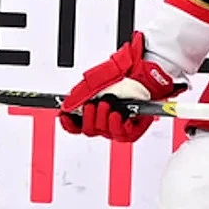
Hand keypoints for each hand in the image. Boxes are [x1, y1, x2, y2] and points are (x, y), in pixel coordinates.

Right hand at [59, 32, 183, 142]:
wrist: (143, 73)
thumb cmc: (123, 75)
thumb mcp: (95, 83)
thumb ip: (78, 96)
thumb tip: (65, 107)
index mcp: (94, 108)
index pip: (77, 124)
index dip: (69, 123)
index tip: (65, 116)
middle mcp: (106, 118)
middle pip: (89, 130)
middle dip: (89, 118)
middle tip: (93, 105)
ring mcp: (119, 124)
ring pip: (104, 133)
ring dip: (103, 119)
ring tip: (108, 105)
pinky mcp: (134, 129)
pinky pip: (122, 136)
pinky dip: (117, 125)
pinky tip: (117, 115)